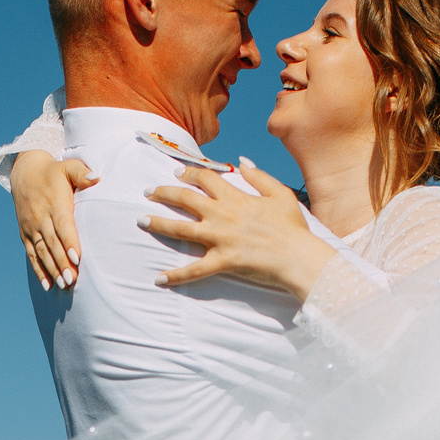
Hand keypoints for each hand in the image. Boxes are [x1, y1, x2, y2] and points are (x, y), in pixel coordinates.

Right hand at [12, 153, 96, 288]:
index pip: (62, 225)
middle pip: (52, 243)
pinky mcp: (25, 233)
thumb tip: (96, 178)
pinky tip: (47, 285)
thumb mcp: (68, 166)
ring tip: (63, 285)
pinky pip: (31, 254)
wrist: (25, 171)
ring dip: (52, 269)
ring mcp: (31, 227)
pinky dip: (39, 270)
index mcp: (54, 202)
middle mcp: (40, 216)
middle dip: (61, 262)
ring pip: (41, 251)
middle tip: (72, 280)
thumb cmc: (53, 171)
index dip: (69, 242)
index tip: (76, 258)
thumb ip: (82, 172)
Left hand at [141, 159, 335, 297]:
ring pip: (181, 229)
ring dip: (158, 223)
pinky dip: (176, 275)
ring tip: (141, 220)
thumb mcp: (280, 194)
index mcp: (236, 197)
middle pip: (185, 199)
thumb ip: (259, 176)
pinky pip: (194, 270)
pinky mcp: (222, 262)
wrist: (299, 256)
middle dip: (164, 193)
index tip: (177, 173)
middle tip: (148, 192)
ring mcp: (221, 238)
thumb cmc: (293, 227)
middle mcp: (223, 215)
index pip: (206, 178)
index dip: (189, 173)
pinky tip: (159, 278)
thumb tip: (240, 161)